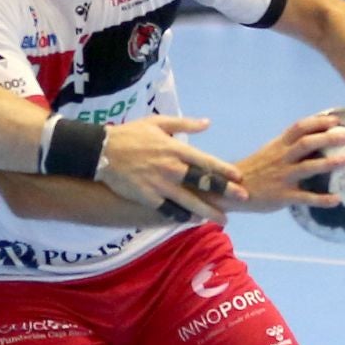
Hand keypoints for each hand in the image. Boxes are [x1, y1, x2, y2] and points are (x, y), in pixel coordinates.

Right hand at [95, 116, 247, 222]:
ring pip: (189, 202)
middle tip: (242, 198)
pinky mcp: (147, 198)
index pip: (206, 161)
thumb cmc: (131, 135)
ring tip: (222, 220)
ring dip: (208, 212)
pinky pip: (168, 210)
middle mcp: (171, 168)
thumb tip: (207, 123)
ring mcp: (159, 185)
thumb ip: (185, 124)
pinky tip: (193, 221)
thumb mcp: (157, 122)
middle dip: (225, 192)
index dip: (224, 170)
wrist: (102, 152)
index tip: (239, 177)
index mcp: (175, 149)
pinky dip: (182, 217)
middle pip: (203, 183)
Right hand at [228, 112, 344, 212]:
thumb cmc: (255, 170)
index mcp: (279, 145)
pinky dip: (322, 200)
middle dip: (327, 138)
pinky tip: (337, 200)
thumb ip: (289, 146)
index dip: (318, 122)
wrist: (230, 189)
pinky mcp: (282, 196)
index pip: (300, 128)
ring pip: (308, 168)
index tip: (336, 121)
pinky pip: (305, 198)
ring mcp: (282, 177)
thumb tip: (315, 139)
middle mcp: (282, 158)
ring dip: (328, 164)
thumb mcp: (269, 152)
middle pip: (306, 143)